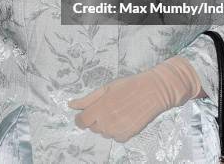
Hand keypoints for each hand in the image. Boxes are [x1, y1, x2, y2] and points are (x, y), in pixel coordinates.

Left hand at [68, 56, 202, 142]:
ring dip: (106, 124)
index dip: (81, 118)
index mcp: (99, 109)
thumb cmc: (128, 86)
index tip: (85, 113)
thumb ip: (87, 99)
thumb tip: (71, 105)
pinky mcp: (127, 136)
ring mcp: (117, 131)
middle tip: (107, 106)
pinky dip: (117, 129)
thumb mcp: (105, 88)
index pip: (81, 121)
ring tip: (118, 110)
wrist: (152, 92)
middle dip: (96, 118)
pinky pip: (115, 136)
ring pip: (104, 132)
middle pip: (92, 127)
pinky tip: (125, 117)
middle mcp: (106, 123)